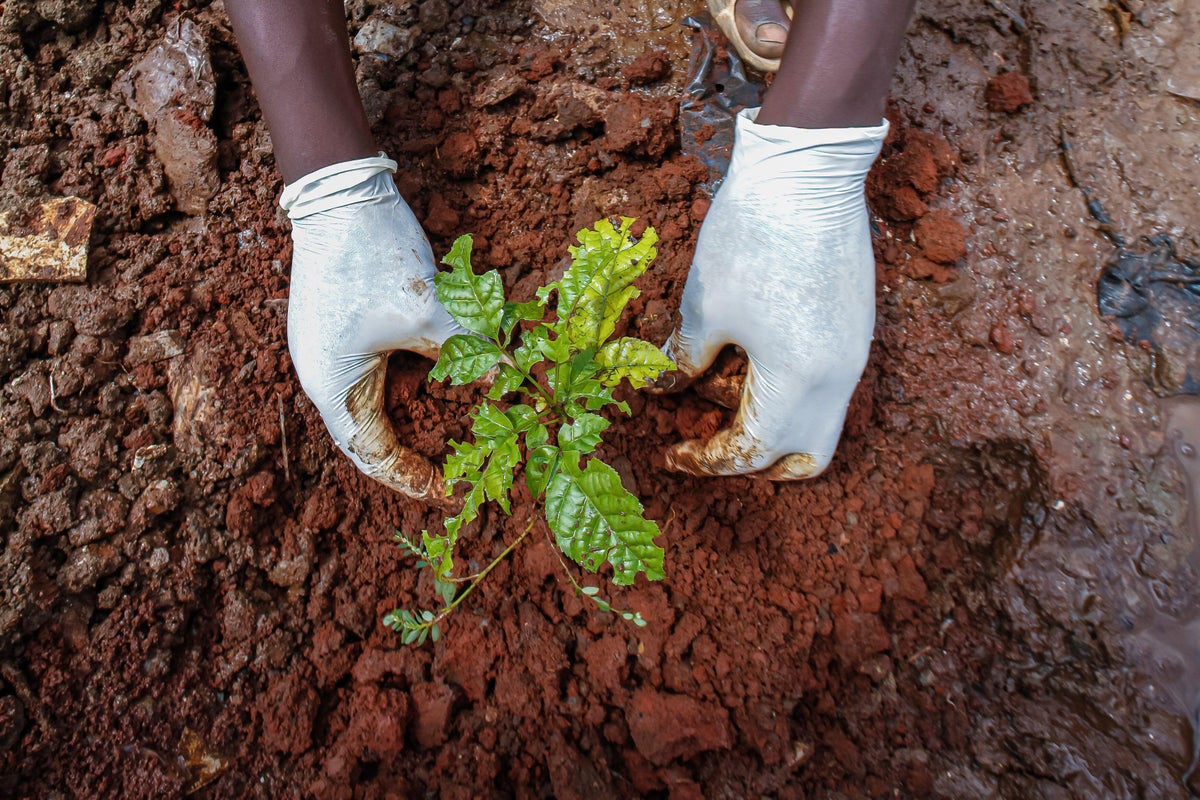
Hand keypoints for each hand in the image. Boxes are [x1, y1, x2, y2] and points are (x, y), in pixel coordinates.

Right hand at [282, 155, 465, 502]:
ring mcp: (328, 351)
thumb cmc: (374, 254)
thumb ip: (474, 352)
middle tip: (456, 475)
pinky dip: (405, 391)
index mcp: (333, 386)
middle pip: (370, 437)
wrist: (339, 188)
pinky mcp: (341, 329)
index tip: (453, 493)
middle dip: (413, 459)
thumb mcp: (430, 312)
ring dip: (410, 425)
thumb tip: (523, 385)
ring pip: (373, 407)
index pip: (374, 455)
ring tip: (450, 441)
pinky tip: (437, 389)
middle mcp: (324, 376)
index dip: (414, 480)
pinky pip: (373, 377)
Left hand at [659, 109, 887, 478]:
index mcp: (798, 383)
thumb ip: (684, 359)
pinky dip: (786, 383)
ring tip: (721, 369)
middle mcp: (838, 378)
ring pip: (816, 416)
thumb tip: (663, 388)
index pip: (754, 451)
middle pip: (807, 456)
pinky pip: (825, 379)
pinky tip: (748, 345)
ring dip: (768, 414)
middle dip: (758, 461)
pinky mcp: (855, 322)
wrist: (806, 168)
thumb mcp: (704, 305)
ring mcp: (854, 349)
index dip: (708, 459)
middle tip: (713, 440)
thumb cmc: (751, 238)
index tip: (675, 453)